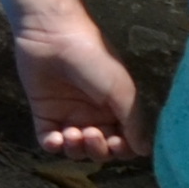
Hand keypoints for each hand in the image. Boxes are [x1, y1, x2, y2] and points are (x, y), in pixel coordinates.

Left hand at [13, 15, 138, 166]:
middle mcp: (94, 115)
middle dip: (98, 150)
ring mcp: (68, 115)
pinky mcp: (44, 114)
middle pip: (100, 149)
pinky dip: (54, 146)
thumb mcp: (121, 88)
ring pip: (75, 149)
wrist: (52, 36)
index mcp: (116, 108)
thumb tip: (144, 151)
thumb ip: (133, 121)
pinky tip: (56, 139)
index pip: (123, 141)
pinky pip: (49, 141)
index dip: (121, 149)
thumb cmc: (93, 59)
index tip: (117, 143)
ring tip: (73, 132)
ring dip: (76, 149)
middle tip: (92, 134)